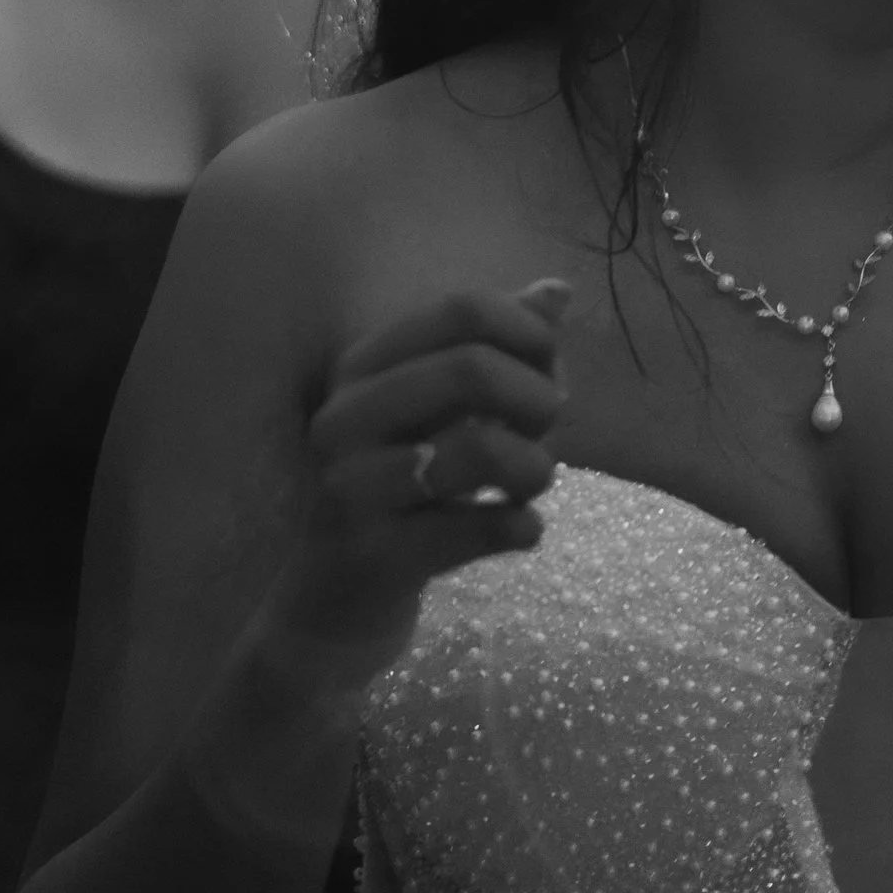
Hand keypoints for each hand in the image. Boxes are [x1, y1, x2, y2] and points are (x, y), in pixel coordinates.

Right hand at [254, 281, 571, 697]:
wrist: (333, 603)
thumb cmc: (399, 493)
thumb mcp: (441, 413)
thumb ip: (497, 350)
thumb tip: (559, 290)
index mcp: (361, 366)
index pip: (461, 309)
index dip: (529, 334)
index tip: (549, 371)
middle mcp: (344, 415)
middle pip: (472, 367)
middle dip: (537, 399)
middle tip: (547, 433)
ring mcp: (350, 486)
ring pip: (481, 448)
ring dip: (535, 469)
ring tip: (530, 486)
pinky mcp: (374, 555)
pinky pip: (484, 527)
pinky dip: (522, 527)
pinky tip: (518, 529)